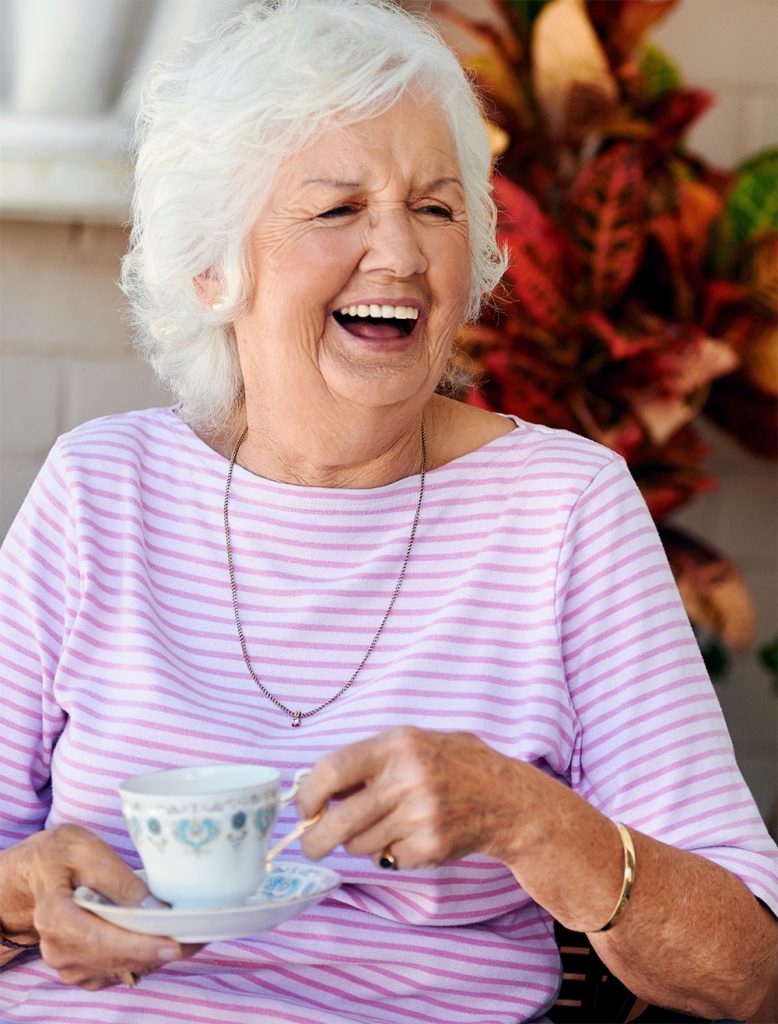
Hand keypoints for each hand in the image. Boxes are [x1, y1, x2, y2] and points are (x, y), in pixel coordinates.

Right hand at [1, 824, 199, 988]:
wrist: (35, 871)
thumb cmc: (61, 854)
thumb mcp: (88, 851)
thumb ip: (119, 881)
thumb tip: (154, 907)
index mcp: (56, 916)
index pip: (103, 941)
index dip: (141, 946)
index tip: (175, 945)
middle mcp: (58, 948)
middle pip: (117, 959)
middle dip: (160, 950)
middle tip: (201, 935)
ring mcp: (67, 963)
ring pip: (121, 968)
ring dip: (155, 955)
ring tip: (190, 936)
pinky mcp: (79, 967)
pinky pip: (117, 970)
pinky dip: (143, 958)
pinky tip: (163, 940)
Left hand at [296, 726, 526, 869]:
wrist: (507, 798)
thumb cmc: (452, 765)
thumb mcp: (412, 743)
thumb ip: (368, 761)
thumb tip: (316, 790)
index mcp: (398, 745)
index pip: (333, 770)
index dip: (308, 794)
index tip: (305, 808)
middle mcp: (408, 780)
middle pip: (339, 822)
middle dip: (315, 840)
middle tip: (310, 845)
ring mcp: (421, 817)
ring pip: (360, 845)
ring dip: (360, 842)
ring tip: (386, 824)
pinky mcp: (430, 847)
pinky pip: (388, 859)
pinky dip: (390, 853)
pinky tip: (412, 834)